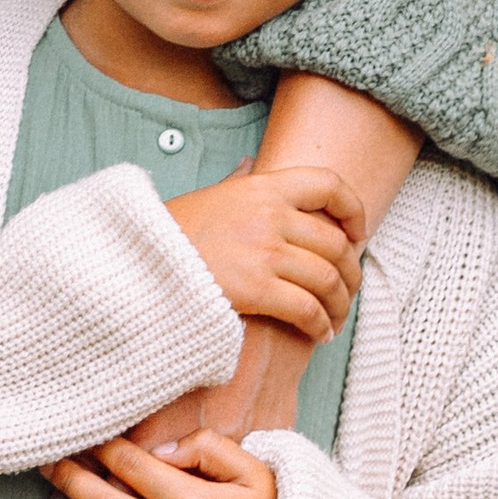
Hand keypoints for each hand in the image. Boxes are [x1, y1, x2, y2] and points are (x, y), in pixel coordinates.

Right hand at [164, 159, 364, 341]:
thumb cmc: (171, 232)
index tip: (358, 233)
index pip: (329, 185)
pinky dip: (320, 325)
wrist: (139, 261)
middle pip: (335, 243)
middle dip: (350, 273)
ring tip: (334, 320)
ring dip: (340, 305)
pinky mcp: (256, 289)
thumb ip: (238, 182)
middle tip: (347, 290)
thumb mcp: (209, 195)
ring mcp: (265, 252)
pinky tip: (319, 334)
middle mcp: (271, 215)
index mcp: (263, 188)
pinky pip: (307, 309)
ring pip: (328, 280)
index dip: (353, 209)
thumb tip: (249, 165)